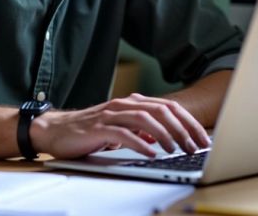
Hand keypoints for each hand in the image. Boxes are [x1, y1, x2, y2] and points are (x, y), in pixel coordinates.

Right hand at [29, 93, 210, 158]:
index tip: (202, 139)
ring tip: (176, 149)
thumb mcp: (120, 129)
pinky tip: (150, 153)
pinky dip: (139, 143)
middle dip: (182, 129)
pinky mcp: (98, 128)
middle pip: (162, 111)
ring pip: (145, 119)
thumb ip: (140, 130)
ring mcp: (111, 115)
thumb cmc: (89, 131)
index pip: (169, 108)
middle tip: (194, 147)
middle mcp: (124, 105)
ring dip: (164, 135)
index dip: (189, 123)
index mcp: (133, 103)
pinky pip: (123, 134)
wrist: (55, 130)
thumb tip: (161, 138)